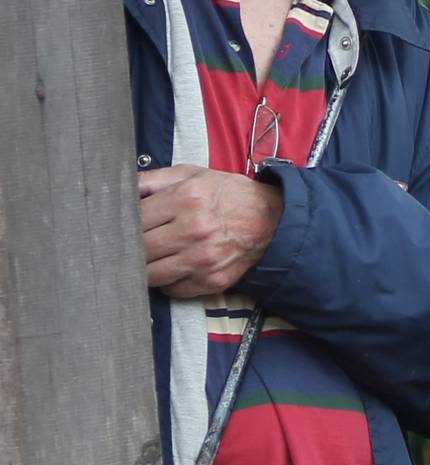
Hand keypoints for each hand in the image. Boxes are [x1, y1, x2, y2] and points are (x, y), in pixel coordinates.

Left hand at [139, 165, 283, 298]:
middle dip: (133, 248)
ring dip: (146, 268)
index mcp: (185, 199)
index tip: (126, 226)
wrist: (273, 221)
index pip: (135, 219)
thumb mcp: (193, 175)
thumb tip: (121, 189)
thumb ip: (153, 179)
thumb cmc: (230, 196)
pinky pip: (173, 289)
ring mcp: (203, 260)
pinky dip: (168, 282)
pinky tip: (174, 268)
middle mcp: (193, 231)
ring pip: (151, 274)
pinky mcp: (212, 281)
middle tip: (135, 244)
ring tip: (152, 258)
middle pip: (140, 250)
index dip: (125, 224)